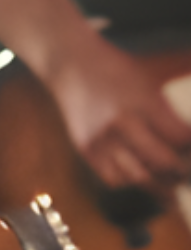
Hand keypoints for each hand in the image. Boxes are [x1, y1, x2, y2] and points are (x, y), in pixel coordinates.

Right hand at [50, 38, 190, 192]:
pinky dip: (133, 182)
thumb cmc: (121, 66)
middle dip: (184, 172)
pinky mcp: (87, 149)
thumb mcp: (159, 66)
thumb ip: (188, 66)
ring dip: (162, 184)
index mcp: (144, 101)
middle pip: (163, 163)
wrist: (71, 65)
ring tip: (175, 183)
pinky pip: (115, 179)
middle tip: (190, 173)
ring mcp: (102, 139)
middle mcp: (123, 123)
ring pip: (139, 177)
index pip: (181, 137)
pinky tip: (146, 177)